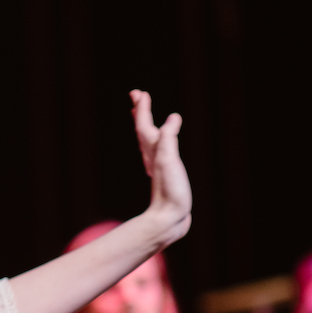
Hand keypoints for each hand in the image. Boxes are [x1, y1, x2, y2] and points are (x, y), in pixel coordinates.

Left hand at [130, 90, 190, 242]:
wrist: (168, 219)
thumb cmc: (169, 191)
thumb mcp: (169, 161)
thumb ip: (169, 139)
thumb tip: (174, 117)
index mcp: (152, 151)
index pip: (144, 125)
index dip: (143, 108)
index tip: (139, 93)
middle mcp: (152, 157)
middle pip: (142, 130)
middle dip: (141, 112)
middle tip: (137, 95)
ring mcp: (157, 167)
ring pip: (148, 141)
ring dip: (146, 125)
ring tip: (145, 116)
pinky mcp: (164, 176)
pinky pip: (157, 153)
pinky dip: (158, 143)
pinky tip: (160, 146)